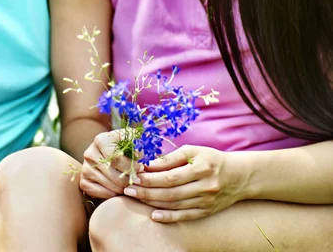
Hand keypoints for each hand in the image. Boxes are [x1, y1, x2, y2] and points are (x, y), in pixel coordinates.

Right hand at [79, 130, 142, 199]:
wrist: (107, 154)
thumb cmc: (122, 146)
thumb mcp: (130, 139)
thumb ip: (138, 143)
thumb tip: (140, 155)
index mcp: (100, 140)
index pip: (117, 159)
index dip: (131, 166)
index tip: (141, 169)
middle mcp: (89, 153)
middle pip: (114, 175)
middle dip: (129, 180)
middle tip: (137, 180)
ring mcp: (85, 168)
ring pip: (110, 186)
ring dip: (123, 188)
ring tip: (131, 184)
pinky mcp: (84, 181)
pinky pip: (101, 193)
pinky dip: (113, 194)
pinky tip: (120, 189)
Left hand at [122, 145, 245, 222]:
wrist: (238, 176)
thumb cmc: (211, 159)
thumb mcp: (193, 151)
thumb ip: (171, 158)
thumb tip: (148, 165)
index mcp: (201, 167)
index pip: (170, 175)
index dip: (150, 177)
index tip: (134, 174)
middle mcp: (205, 186)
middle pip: (170, 192)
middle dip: (146, 190)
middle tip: (128, 188)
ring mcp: (206, 201)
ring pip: (174, 205)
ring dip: (152, 202)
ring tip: (135, 197)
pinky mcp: (206, 212)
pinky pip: (184, 216)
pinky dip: (168, 217)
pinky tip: (153, 215)